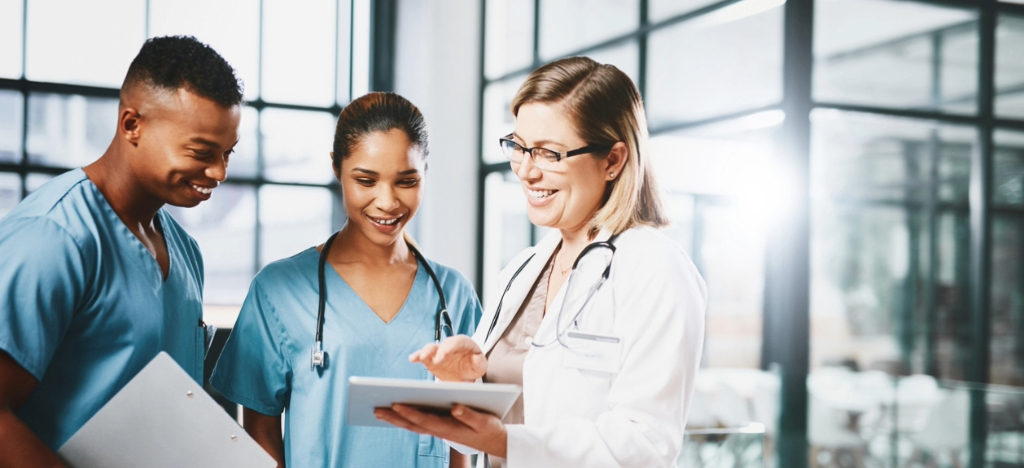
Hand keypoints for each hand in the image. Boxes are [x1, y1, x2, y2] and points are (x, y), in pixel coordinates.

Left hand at [375, 404, 506, 457]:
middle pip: (413, 424)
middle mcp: (440, 430)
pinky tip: (395, 414)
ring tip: (378, 411)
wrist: (495, 441)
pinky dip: (404, 419)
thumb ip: (470, 415)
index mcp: (449, 428)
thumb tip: (455, 408)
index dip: (409, 412)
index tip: (395, 404)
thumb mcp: (484, 421)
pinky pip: (418, 424)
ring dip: (395, 419)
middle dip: (394, 417)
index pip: (425, 420)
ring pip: (413, 425)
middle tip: (376, 409)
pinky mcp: (439, 427)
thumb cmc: (489, 429)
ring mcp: (438, 430)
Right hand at [409, 335, 486, 381]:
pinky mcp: (431, 361)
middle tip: (436, 360)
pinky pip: (423, 357)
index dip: (450, 347)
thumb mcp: (481, 365)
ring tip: (419, 357)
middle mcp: (450, 346)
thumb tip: (475, 359)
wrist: (465, 375)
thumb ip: (480, 362)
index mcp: (464, 343)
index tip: (445, 355)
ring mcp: (439, 353)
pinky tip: (412, 359)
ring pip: (431, 348)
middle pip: (443, 345)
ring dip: (425, 352)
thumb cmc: (474, 367)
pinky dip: (417, 357)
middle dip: (438, 351)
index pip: (457, 341)